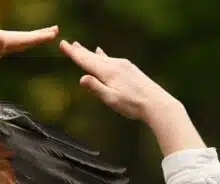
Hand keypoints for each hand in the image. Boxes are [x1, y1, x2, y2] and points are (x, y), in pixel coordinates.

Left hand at [0, 26, 58, 114]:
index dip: (36, 37)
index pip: (20, 38)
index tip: (52, 34)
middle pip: (20, 36)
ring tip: (47, 36)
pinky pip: (11, 46)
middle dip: (38, 35)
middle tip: (56, 31)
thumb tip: (1, 40)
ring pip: (17, 40)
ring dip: (32, 38)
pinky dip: (21, 44)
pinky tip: (25, 44)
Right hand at [60, 40, 205, 156]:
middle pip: (93, 56)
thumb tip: (82, 78)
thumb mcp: (111, 99)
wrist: (157, 103)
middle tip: (68, 43)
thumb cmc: (132, 104)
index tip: (63, 44)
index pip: (86, 61)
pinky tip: (101, 53)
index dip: (73, 53)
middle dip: (79, 51)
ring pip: (101, 57)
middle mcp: (115, 64)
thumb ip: (96, 88)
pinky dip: (102, 56)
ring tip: (80, 47)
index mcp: (108, 72)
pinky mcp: (129, 69)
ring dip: (89, 53)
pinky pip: (110, 59)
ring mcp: (123, 65)